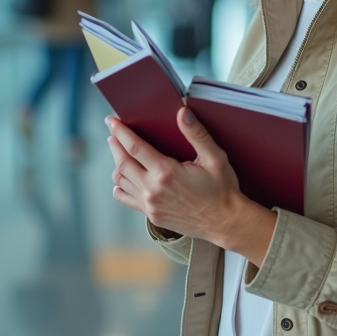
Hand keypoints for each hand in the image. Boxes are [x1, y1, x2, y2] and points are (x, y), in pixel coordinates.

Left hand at [106, 108, 276, 265]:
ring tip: (118, 152)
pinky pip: (126, 199)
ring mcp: (151, 205)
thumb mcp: (214, 158)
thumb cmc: (222, 190)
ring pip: (121, 181)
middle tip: (112, 133)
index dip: (120, 132)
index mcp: (166, 173)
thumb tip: (183, 113)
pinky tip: (123, 179)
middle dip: (115, 144)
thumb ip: (197, 134)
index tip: (111, 121)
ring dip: (117, 164)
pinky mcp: (152, 216)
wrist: (225, 222)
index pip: (134, 147)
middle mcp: (153, 190)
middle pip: (122, 162)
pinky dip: (120, 186)